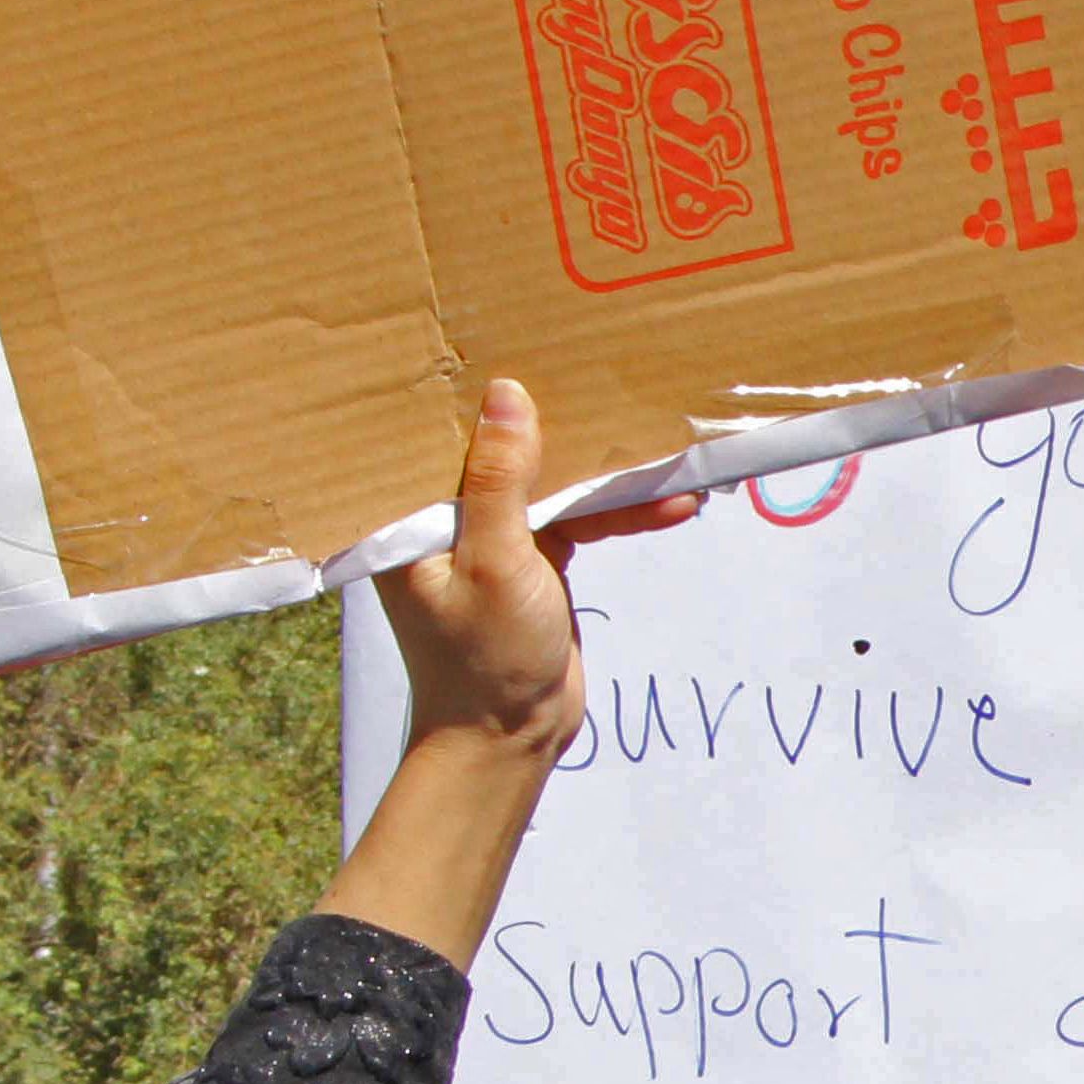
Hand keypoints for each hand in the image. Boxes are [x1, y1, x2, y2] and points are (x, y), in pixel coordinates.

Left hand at [371, 377, 697, 754]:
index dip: (479, 394)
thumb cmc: (485, 658)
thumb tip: (506, 394)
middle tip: (605, 380)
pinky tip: (671, 505)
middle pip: (504, 452)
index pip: (442, 435)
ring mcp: (493, 539)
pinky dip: (620, 514)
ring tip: (666, 452)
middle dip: (556, 425)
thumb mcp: (495, 562)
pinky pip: (579, 521)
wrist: (511, 736)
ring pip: (551, 485)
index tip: (522, 347)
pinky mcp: (535, 562)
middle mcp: (446, 516)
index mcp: (412, 512)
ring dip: (607, 476)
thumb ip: (500, 481)